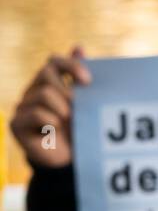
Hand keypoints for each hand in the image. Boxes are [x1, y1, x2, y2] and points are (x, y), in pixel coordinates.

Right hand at [10, 46, 90, 168]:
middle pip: (46, 75)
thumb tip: (80, 46)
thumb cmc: (77, 133)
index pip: (54, 62)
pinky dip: (52, 122)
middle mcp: (33, 91)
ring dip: (63, 110)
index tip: (88, 81)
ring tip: (70, 124)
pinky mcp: (16, 124)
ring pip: (43, 94)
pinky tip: (56, 131)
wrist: (68, 164)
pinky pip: (36, 114)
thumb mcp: (85, 107)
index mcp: (49, 84)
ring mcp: (22, 106)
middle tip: (79, 110)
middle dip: (68, 92)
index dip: (70, 65)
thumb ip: (81, 81)